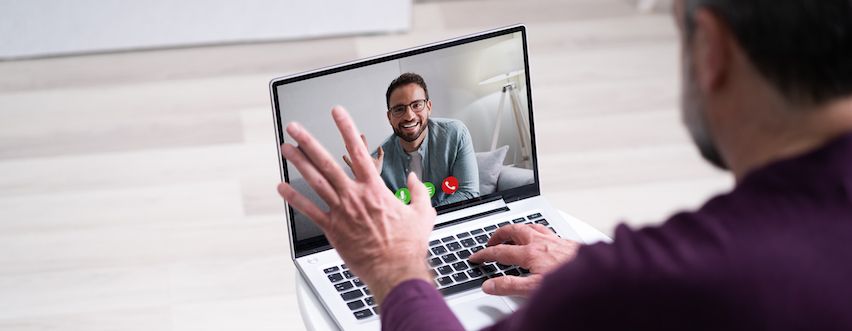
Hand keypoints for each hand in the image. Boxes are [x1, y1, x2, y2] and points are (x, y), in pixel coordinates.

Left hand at [277, 106, 436, 303]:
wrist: (395, 270)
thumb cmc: (408, 245)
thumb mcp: (423, 213)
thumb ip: (419, 191)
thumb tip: (414, 178)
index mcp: (375, 189)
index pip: (358, 151)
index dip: (346, 128)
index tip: (337, 112)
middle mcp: (354, 196)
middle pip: (327, 162)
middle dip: (309, 142)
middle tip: (295, 127)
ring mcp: (341, 212)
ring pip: (315, 181)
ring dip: (298, 163)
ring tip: (286, 148)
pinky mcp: (332, 229)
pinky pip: (309, 211)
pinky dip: (294, 198)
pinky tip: (282, 187)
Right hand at [469, 224, 580, 296]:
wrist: (598, 276)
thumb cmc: (570, 282)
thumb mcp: (534, 289)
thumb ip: (509, 286)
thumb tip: (489, 285)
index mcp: (530, 253)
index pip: (500, 251)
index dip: (484, 254)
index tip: (476, 257)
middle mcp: (542, 242)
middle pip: (513, 230)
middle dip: (499, 234)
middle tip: (490, 241)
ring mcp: (555, 240)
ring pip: (530, 226)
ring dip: (517, 229)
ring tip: (511, 234)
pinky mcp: (566, 242)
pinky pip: (546, 230)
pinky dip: (536, 230)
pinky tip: (540, 236)